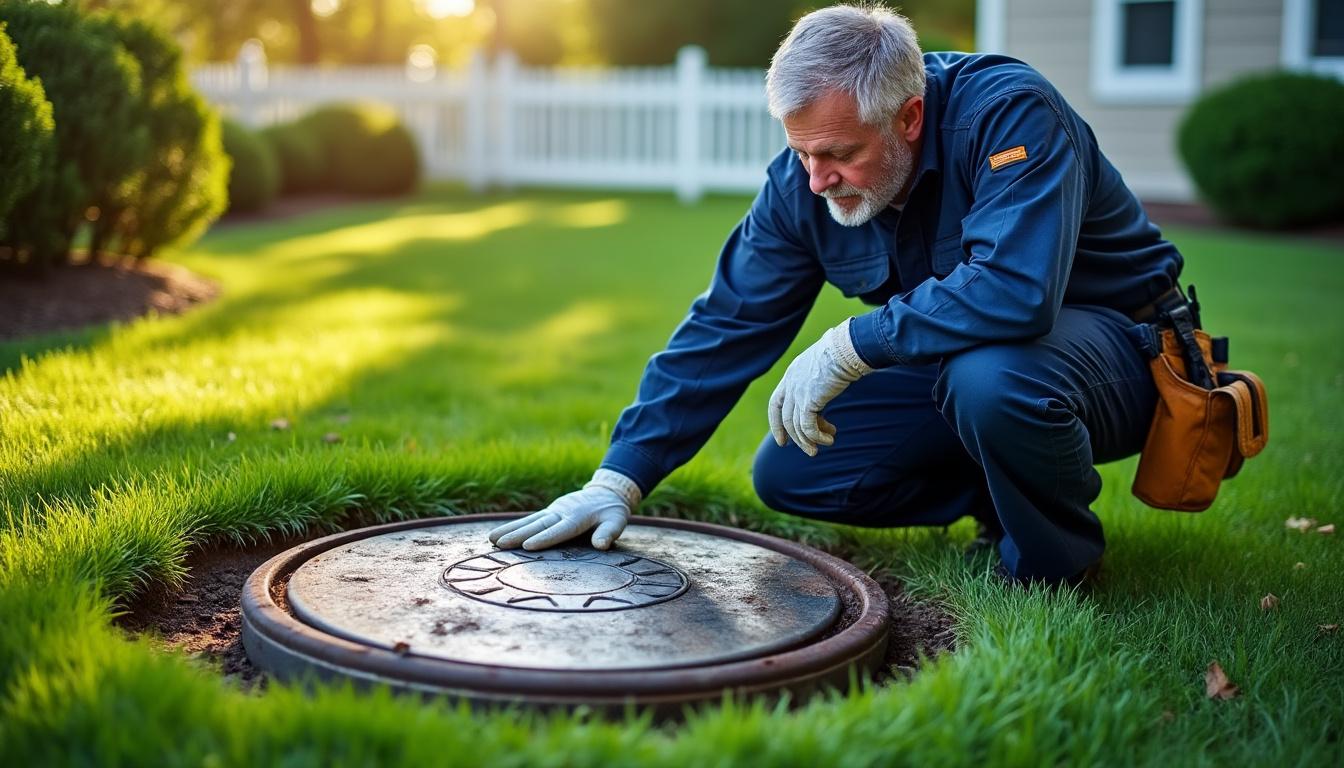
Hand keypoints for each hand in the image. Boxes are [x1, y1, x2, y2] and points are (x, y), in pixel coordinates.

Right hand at [488, 468, 641, 550]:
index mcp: (578, 517)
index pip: (559, 529)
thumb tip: (601, 545)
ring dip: (510, 530)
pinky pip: (530, 519)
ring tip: (491, 540)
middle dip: (517, 534)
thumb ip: (609, 532)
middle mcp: (562, 512)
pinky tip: (499, 534)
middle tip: (499, 544)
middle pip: (538, 525)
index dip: (544, 538)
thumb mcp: (617, 521)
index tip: (527, 546)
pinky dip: (514, 526)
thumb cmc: (612, 511)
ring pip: (529, 521)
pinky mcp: (549, 512)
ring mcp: (554, 511)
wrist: (606, 492)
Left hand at [768, 318, 872, 456]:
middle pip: (784, 417)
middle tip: (807, 449)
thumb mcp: (824, 365)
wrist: (846, 348)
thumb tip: (828, 386)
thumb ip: (819, 379)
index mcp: (792, 373)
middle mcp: (790, 383)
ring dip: (808, 441)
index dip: (777, 422)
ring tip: (820, 449)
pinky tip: (828, 440)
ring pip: (795, 426)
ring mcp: (797, 392)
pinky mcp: (808, 401)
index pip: (777, 402)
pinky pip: (807, 427)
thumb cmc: (843, 352)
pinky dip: (816, 437)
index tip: (783, 438)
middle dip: (792, 436)